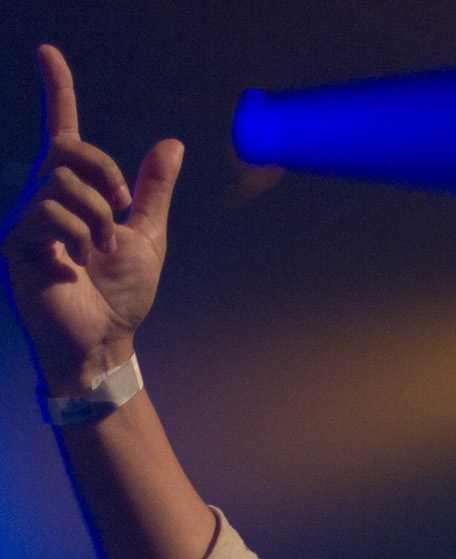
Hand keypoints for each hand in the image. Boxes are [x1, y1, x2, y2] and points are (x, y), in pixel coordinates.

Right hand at [1, 45, 181, 396]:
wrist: (104, 339)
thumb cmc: (120, 294)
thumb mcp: (147, 235)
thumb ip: (153, 190)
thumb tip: (170, 144)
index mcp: (72, 192)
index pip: (62, 132)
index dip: (58, 90)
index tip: (49, 52)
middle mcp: (41, 197)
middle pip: (68, 150)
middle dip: (107, 175)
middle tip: (122, 210)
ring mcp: (23, 218)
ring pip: (63, 184)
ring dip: (98, 218)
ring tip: (98, 250)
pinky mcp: (12, 241)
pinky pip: (48, 213)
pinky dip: (77, 235)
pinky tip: (77, 260)